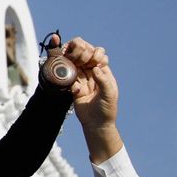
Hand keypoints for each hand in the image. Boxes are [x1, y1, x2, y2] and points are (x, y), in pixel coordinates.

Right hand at [61, 36, 122, 164]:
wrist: (96, 124)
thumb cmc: (106, 109)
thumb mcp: (109, 94)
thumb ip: (103, 80)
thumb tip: (95, 67)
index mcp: (103, 72)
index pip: (98, 54)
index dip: (94, 52)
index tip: (92, 61)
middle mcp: (91, 72)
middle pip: (84, 55)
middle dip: (80, 53)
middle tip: (80, 61)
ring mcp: (81, 79)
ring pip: (74, 64)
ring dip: (72, 64)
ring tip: (74, 70)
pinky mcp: (72, 86)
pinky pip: (67, 77)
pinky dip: (69, 80)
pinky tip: (77, 90)